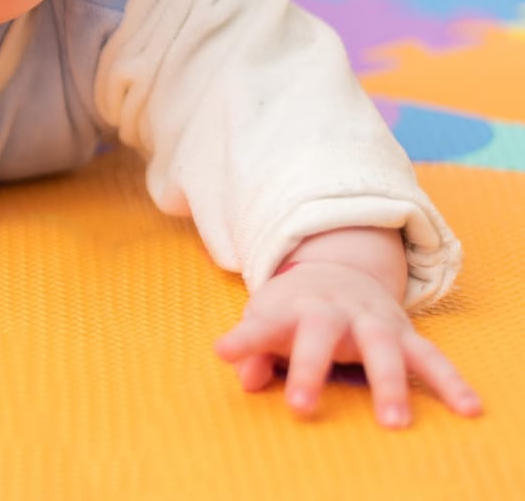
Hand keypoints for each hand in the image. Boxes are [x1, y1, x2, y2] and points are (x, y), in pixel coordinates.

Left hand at [214, 259, 481, 427]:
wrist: (337, 268)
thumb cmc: (293, 307)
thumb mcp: (266, 320)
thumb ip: (253, 350)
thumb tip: (245, 379)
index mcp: (292, 307)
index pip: (264, 323)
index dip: (244, 339)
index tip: (223, 352)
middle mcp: (333, 311)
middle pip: (322, 333)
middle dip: (311, 368)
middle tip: (301, 407)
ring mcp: (372, 320)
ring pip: (382, 347)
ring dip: (388, 384)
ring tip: (394, 423)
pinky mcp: (404, 333)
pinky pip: (431, 357)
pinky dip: (451, 381)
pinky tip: (468, 408)